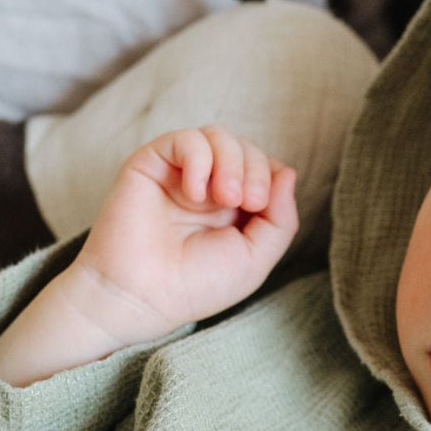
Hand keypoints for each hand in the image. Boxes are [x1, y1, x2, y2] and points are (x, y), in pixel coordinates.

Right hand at [59, 125, 298, 344]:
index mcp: (234, 210)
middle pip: (246, 148)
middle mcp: (209, 188)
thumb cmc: (196, 285)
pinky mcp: (152, 164)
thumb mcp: (256, 259)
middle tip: (247, 202)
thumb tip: (287, 171)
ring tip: (225, 197)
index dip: (270, 175)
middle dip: (255, 169)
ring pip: (218, 135)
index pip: (264, 168)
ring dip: (232, 160)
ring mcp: (180, 175)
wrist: (143, 294)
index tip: (262, 206)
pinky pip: (186, 139)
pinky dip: (199, 160)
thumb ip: (281, 219)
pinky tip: (194, 194)